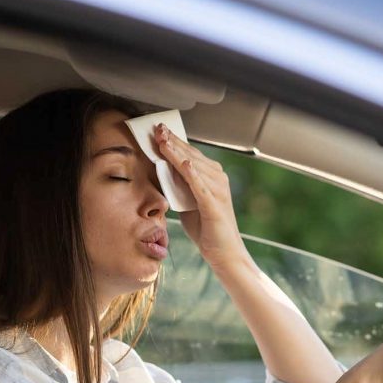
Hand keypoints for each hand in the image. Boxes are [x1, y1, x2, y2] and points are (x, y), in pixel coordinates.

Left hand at [154, 123, 248, 270]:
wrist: (224, 253)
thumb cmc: (206, 228)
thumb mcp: (187, 203)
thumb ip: (178, 187)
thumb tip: (162, 172)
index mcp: (211, 177)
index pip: (190, 154)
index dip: (175, 142)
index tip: (159, 130)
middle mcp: (217, 179)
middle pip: (192, 156)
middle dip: (174, 142)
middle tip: (158, 129)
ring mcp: (217, 191)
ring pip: (195, 167)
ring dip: (178, 154)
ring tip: (164, 142)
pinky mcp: (214, 204)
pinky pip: (201, 186)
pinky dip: (192, 174)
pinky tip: (183, 163)